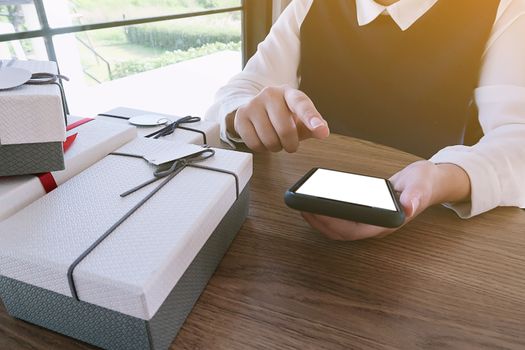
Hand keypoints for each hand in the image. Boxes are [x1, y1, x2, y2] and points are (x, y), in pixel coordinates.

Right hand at [227, 86, 329, 151]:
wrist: (258, 108)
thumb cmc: (283, 115)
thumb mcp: (300, 119)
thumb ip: (313, 125)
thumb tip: (323, 131)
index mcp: (289, 93)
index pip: (301, 104)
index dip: (311, 118)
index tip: (320, 130)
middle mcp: (270, 94)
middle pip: (285, 129)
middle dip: (291, 144)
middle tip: (290, 144)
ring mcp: (253, 104)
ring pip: (269, 139)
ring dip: (276, 147)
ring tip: (276, 140)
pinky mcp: (241, 116)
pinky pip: (254, 144)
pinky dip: (262, 148)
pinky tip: (263, 140)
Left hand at [302, 161, 470, 240]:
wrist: (426, 182)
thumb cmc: (423, 183)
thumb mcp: (422, 185)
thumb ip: (416, 196)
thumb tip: (408, 207)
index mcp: (386, 223)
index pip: (353, 230)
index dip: (332, 224)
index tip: (314, 212)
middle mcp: (375, 227)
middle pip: (341, 232)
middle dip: (318, 222)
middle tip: (300, 206)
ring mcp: (369, 222)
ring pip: (339, 228)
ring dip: (319, 220)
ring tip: (302, 204)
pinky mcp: (364, 214)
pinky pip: (341, 219)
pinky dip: (326, 213)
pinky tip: (316, 200)